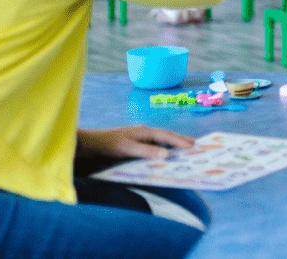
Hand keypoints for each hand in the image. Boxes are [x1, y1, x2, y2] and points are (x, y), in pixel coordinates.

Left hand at [76, 126, 194, 160]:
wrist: (90, 144)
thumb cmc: (108, 145)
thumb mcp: (127, 149)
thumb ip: (146, 151)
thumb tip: (167, 154)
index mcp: (145, 131)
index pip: (166, 136)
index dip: (180, 141)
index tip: (193, 146)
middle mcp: (144, 132)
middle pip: (166, 135)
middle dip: (180, 140)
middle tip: (195, 145)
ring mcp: (139, 137)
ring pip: (161, 139)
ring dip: (173, 143)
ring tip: (185, 148)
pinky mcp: (134, 143)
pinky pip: (154, 144)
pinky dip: (163, 147)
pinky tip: (165, 153)